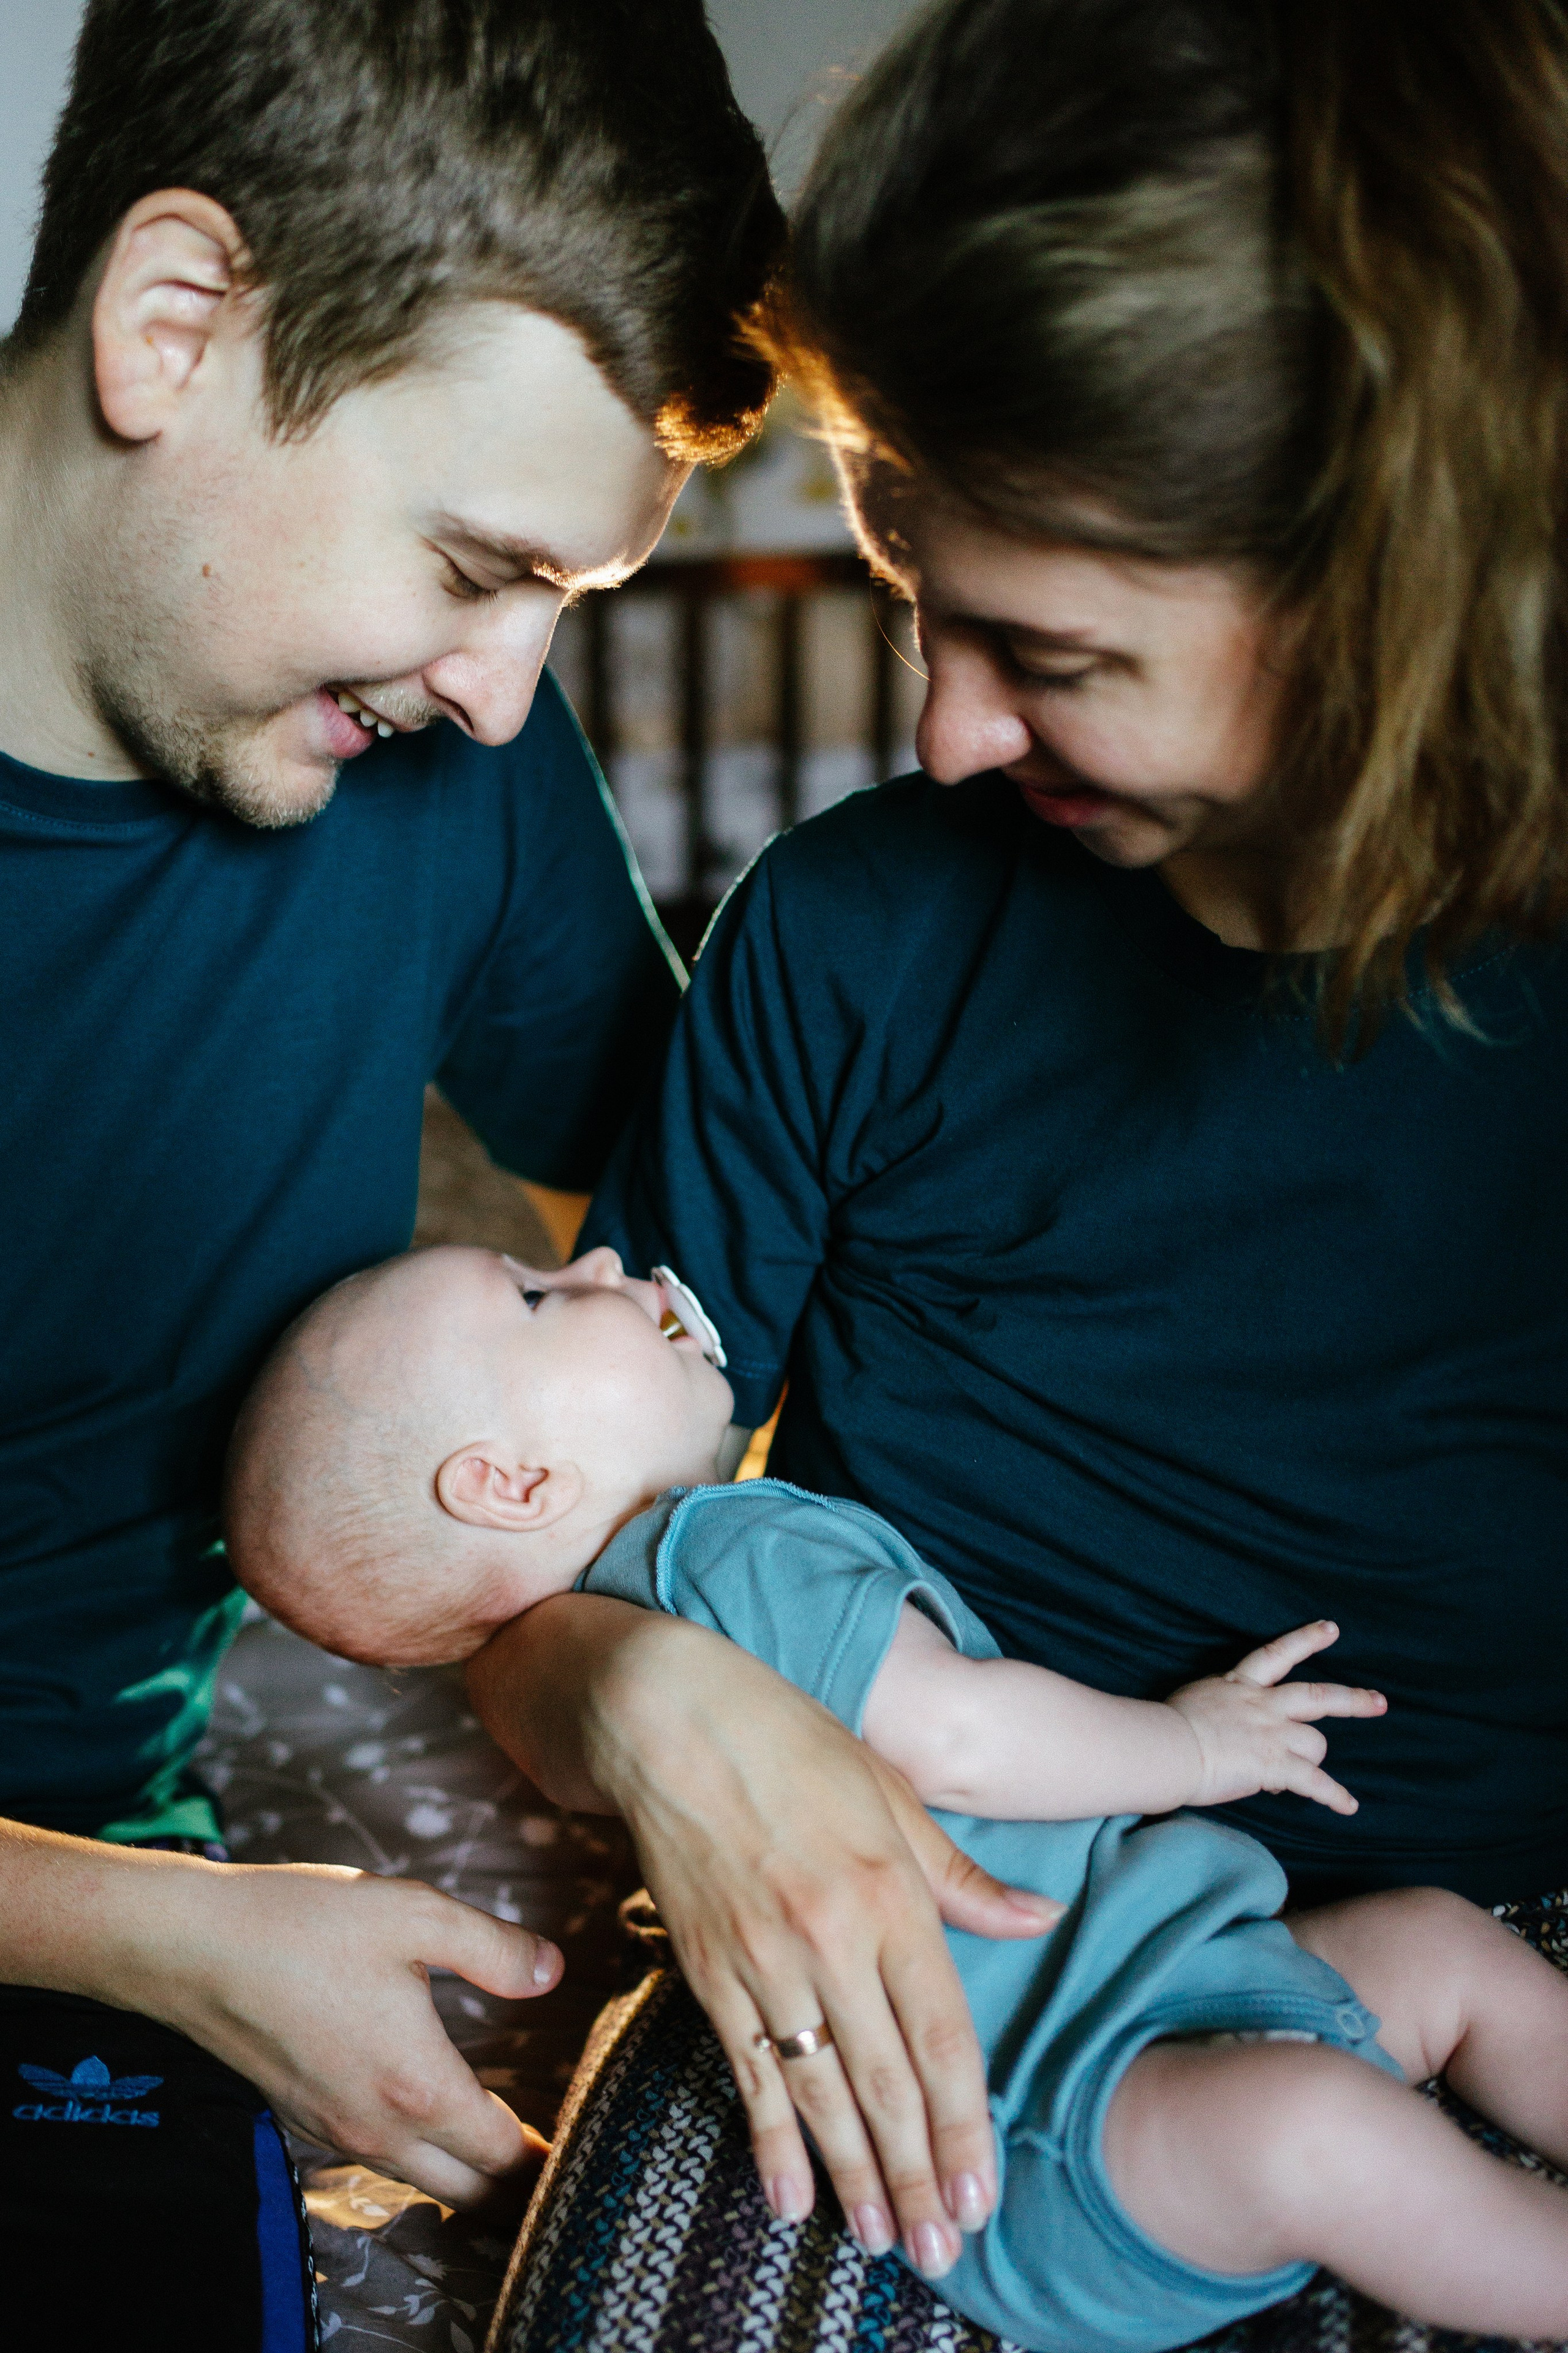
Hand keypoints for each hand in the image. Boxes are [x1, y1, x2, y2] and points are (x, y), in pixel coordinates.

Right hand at [129, 1857, 559, 2204]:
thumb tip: (553, 1972)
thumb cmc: (303, 1925)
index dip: (552, 2154)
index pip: (505, 2152)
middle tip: (559, 2166)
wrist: (192, 1948)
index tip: (586, 2147)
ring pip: (424, 2183)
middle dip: (520, 2188)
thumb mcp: (415, 1914)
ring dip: (471, 2178)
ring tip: (510, 2152)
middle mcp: (379, 2127)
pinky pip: (380, 2162)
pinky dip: (422, 2159)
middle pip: (470, 2193)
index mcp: (419, 2085)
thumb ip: (494, 1949)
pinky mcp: (305, 2117)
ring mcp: (336, 2131)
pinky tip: (433, 2122)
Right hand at [488, 1602, 1058, 2280]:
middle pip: (887, 2085)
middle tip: (942, 2254)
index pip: (944, 2040)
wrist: (670, 1718)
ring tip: (881, 2243)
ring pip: (820, 2092)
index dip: (967, 2128)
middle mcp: (833, 1940)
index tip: (984, 2197)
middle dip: (918, 2180)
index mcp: (891, 1896)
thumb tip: (1041, 1917)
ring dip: (853, 2178)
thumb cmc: (791, 1744)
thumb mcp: (892, 1795)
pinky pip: (746, 2071)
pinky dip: (769, 2139)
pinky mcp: (707, 1968)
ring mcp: (763, 1960)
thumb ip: (962, 1877)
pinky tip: (790, 2199)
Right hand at [1167, 1621, 1386, 1814]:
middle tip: (1379, 1701)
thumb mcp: (1196, 1701)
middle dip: (1352, 1699)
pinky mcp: (1273, 1764)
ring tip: (1305, 1773)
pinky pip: (1313, 1782)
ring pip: (1315, 1742)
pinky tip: (1348, 1805)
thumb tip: (1236, 1733)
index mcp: (1239, 1685)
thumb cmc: (1164, 1726)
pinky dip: (1333, 1795)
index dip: (1306, 1639)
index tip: (1331, 1628)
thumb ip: (1221, 1707)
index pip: (1276, 1654)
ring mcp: (1271, 1734)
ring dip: (1313, 1758)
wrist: (1165, 1745)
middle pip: (1318, 1695)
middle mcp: (1262, 1705)